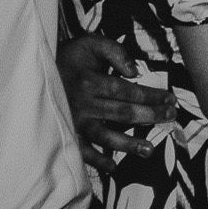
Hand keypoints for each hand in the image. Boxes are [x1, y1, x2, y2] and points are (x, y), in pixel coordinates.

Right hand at [59, 33, 172, 165]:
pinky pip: (82, 151)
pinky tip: (112, 166)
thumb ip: (114, 51)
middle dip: (150, 116)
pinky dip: (96, 160)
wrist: (36, 70)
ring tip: (149, 149)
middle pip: (122, 113)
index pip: (127, 91)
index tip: (169, 99)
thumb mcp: (91, 43)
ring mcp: (74, 121)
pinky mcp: (67, 133)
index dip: (151, 96)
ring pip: (105, 136)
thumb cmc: (69, 56)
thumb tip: (134, 71)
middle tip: (170, 118)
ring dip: (128, 144)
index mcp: (90, 81)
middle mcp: (83, 104)